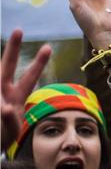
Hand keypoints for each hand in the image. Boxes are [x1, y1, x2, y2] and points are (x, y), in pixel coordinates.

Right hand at [1, 30, 50, 151]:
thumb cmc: (1, 138)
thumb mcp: (10, 133)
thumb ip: (10, 122)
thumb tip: (4, 108)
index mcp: (16, 97)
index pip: (29, 77)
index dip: (38, 63)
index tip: (47, 47)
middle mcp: (3, 92)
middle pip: (7, 66)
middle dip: (12, 49)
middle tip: (19, 30)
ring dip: (4, 79)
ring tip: (6, 100)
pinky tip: (2, 106)